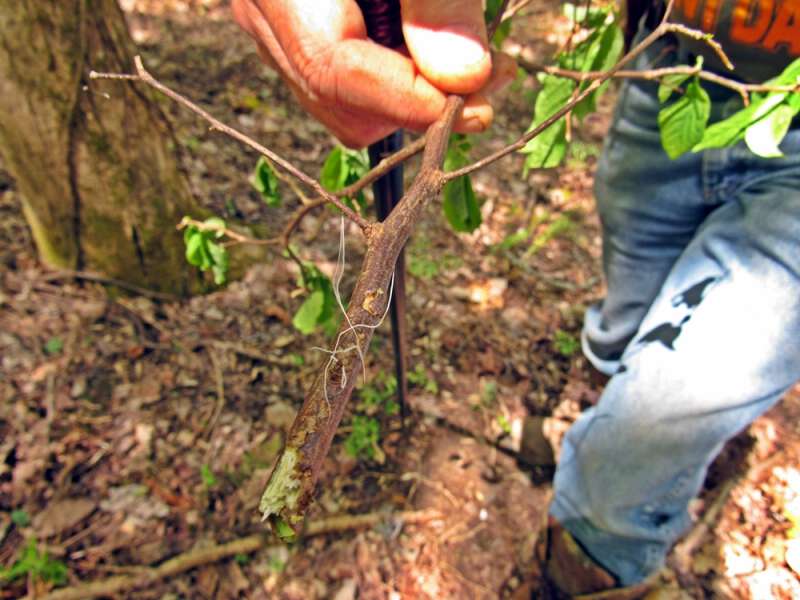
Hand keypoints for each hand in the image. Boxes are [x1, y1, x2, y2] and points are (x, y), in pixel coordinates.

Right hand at [232, 0, 515, 146]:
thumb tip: (464, 77)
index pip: (334, 72)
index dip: (411, 101)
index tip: (482, 102)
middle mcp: (264, 8)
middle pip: (335, 100)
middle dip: (415, 104)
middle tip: (489, 74)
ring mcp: (275, 20)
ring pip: (339, 100)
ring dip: (411, 94)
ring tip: (469, 55)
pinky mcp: (298, 23)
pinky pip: (343, 77)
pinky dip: (396, 75)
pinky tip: (433, 42)